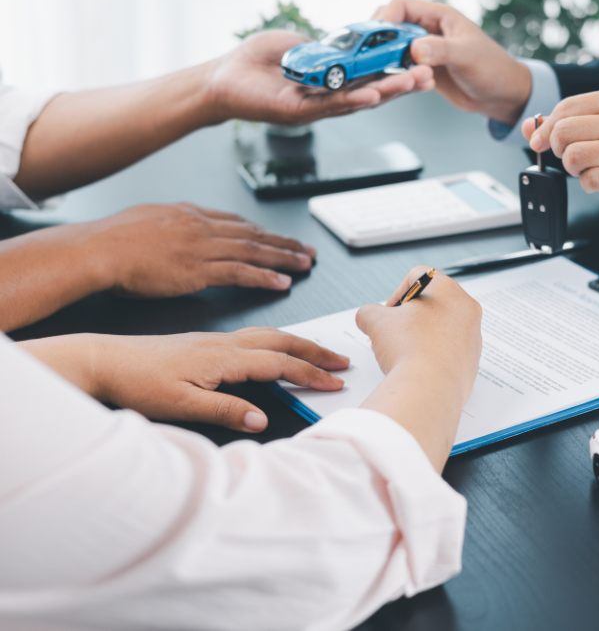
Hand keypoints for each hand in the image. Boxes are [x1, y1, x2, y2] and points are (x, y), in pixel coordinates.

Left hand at [21, 329, 348, 432]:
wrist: (103, 360)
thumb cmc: (136, 382)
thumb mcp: (180, 405)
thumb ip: (225, 410)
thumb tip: (261, 419)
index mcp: (224, 357)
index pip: (279, 364)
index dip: (311, 373)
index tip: (335, 381)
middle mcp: (224, 343)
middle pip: (282, 342)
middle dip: (315, 351)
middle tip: (341, 360)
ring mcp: (215, 340)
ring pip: (269, 335)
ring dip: (298, 342)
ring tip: (317, 351)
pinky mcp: (205, 342)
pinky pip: (254, 335)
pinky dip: (277, 339)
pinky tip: (274, 347)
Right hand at [89, 202, 316, 295]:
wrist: (97, 249)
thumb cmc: (112, 239)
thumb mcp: (150, 217)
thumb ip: (174, 221)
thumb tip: (183, 224)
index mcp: (191, 213)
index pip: (237, 222)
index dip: (263, 231)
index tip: (280, 238)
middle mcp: (202, 226)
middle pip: (254, 234)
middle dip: (284, 243)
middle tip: (307, 250)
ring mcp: (202, 247)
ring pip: (254, 251)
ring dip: (283, 258)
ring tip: (304, 264)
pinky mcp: (197, 270)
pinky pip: (240, 273)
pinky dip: (263, 277)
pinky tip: (281, 283)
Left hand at [204, 29, 434, 124]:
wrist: (221, 77)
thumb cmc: (255, 61)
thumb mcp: (298, 43)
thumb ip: (324, 46)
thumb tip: (345, 42)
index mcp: (330, 83)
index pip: (370, 79)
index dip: (394, 74)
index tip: (418, 65)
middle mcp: (326, 99)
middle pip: (372, 94)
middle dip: (401, 86)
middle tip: (428, 78)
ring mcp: (314, 108)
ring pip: (357, 102)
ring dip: (386, 94)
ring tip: (411, 84)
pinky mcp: (297, 112)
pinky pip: (329, 107)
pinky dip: (353, 100)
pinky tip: (373, 95)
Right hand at [355, 267, 482, 470]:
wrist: (428, 389)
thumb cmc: (408, 349)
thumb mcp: (376, 322)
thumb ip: (368, 312)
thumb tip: (367, 317)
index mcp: (449, 290)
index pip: (418, 276)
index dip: (397, 293)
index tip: (388, 313)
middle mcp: (467, 309)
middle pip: (432, 303)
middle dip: (409, 317)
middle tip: (393, 333)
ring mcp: (473, 336)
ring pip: (442, 327)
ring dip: (421, 335)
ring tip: (404, 353)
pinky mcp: (472, 361)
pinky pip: (449, 350)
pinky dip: (433, 354)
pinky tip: (418, 366)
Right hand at [372, 0, 531, 124]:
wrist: (502, 95)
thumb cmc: (493, 68)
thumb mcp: (467, 57)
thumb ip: (441, 50)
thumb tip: (414, 48)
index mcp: (440, 15)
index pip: (401, 6)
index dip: (385, 19)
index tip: (373, 38)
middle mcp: (428, 29)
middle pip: (390, 25)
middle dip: (377, 39)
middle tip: (369, 58)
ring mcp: (424, 49)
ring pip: (391, 47)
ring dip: (384, 59)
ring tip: (379, 74)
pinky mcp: (423, 68)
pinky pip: (399, 67)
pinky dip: (393, 74)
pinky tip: (397, 84)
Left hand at [523, 88, 598, 218]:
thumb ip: (579, 117)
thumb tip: (530, 127)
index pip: (566, 108)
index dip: (546, 127)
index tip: (541, 141)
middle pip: (564, 133)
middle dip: (559, 149)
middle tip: (572, 156)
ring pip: (573, 158)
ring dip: (572, 169)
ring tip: (589, 168)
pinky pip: (590, 181)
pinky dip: (588, 184)